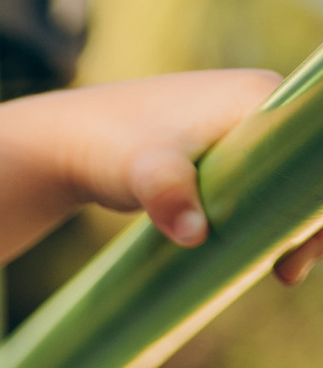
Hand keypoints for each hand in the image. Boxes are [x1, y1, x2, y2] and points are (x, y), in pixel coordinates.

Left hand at [59, 69, 322, 281]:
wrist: (70, 144)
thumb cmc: (110, 146)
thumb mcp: (143, 171)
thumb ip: (167, 194)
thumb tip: (195, 234)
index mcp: (259, 96)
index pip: (315, 143)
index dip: (320, 194)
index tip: (307, 241)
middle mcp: (260, 105)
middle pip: (309, 165)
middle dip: (310, 217)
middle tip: (289, 270)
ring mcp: (242, 130)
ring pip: (287, 180)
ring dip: (291, 223)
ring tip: (283, 271)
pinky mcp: (224, 155)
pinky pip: (264, 187)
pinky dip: (268, 219)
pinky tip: (266, 257)